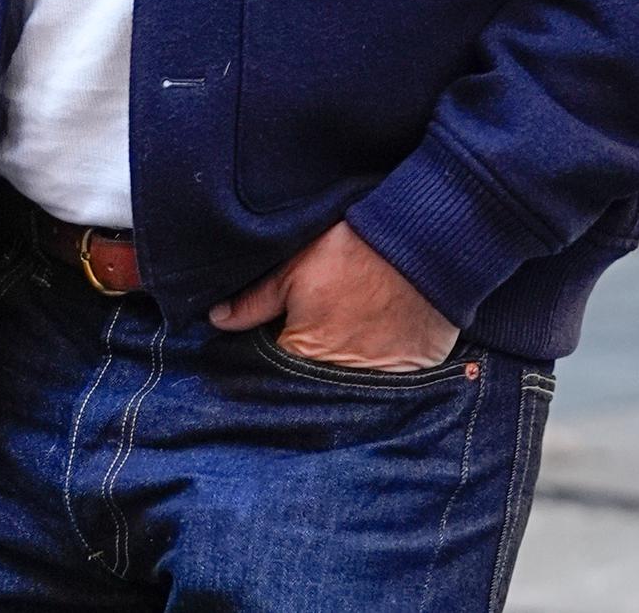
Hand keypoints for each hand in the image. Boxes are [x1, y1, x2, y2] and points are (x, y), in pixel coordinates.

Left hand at [207, 220, 458, 371]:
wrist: (421, 248)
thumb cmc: (352, 253)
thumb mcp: (294, 268)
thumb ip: (254, 301)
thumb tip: (217, 319)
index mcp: (305, 355)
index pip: (275, 372)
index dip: (271, 357)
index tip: (276, 340)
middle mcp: (340, 380)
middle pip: (313, 386)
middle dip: (306, 372)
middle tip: (316, 339)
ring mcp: (380, 382)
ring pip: (349, 390)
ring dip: (344, 375)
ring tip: (349, 343)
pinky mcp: (413, 376)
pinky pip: (390, 385)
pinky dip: (382, 372)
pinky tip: (379, 347)